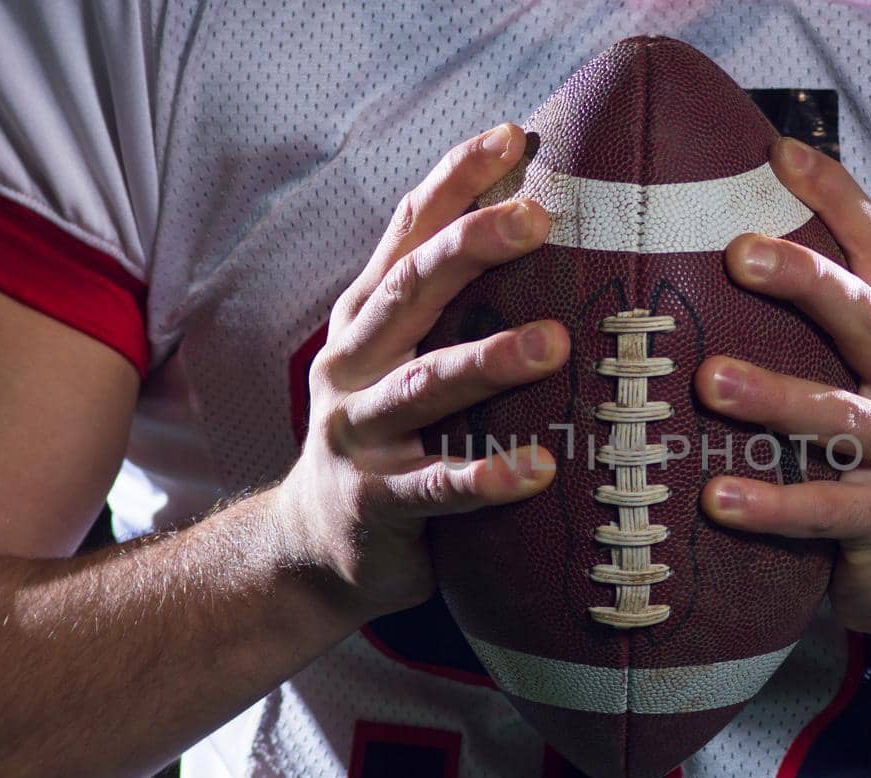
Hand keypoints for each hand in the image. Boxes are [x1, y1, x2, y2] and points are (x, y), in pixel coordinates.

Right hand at [275, 124, 569, 620]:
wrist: (316, 548)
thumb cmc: (390, 436)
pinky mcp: (374, 503)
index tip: (512, 135)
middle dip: (471, 247)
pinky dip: (486, 476)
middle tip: (539, 218)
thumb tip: (543, 218)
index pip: (408, 233)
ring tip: (554, 344)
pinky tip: (539, 468)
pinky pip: (434, 486)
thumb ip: (456, 306)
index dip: (455, 181)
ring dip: (487, 361)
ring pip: (423, 387)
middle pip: (410, 292)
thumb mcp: (405, 359)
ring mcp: (357, 434)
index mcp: (367, 320)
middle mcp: (353, 365)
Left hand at [697, 138, 870, 643]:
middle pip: (868, 317)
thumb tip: (720, 235)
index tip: (778, 152)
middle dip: (808, 280)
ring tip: (709, 381)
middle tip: (739, 252)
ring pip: (843, 416)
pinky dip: (773, 506)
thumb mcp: (867, 368)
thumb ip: (819, 316)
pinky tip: (717, 498)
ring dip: (776, 396)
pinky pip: (828, 510)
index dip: (837, 196)